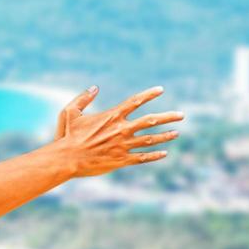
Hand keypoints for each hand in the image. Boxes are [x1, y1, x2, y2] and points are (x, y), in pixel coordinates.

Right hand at [48, 85, 182, 177]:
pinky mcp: (121, 160)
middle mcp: (121, 130)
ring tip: (176, 133)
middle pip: (150, 121)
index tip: (161, 90)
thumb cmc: (67, 136)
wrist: (66, 159)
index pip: (135, 101)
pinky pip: (142, 157)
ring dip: (165, 136)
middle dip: (168, 117)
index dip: (149, 94)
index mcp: (111, 117)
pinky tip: (164, 153)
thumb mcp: (69, 112)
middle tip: (181, 115)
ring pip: (150, 139)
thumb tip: (95, 87)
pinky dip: (154, 155)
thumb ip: (83, 98)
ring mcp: (123, 145)